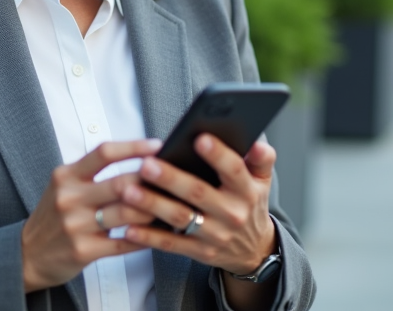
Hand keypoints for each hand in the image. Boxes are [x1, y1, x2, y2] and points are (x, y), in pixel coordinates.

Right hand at [21, 139, 159, 291]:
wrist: (28, 254)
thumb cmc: (54, 216)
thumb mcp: (64, 186)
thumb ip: (93, 173)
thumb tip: (137, 160)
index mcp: (66, 176)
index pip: (103, 153)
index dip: (133, 147)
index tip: (157, 146)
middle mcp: (69, 198)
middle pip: (120, 183)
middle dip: (151, 181)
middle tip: (174, 179)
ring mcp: (76, 225)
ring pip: (126, 214)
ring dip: (153, 210)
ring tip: (171, 205)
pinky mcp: (83, 251)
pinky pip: (123, 243)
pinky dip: (145, 237)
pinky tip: (159, 233)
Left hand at [119, 135, 277, 275]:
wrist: (254, 250)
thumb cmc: (250, 204)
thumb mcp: (262, 182)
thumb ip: (261, 159)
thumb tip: (258, 143)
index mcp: (246, 191)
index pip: (234, 170)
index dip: (218, 155)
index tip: (199, 139)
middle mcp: (231, 213)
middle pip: (199, 193)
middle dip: (171, 179)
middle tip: (147, 164)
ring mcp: (214, 235)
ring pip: (181, 219)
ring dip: (153, 205)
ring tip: (130, 191)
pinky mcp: (199, 252)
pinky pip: (171, 245)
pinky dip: (150, 238)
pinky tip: (130, 228)